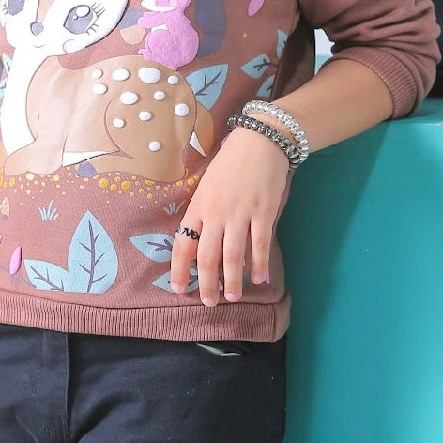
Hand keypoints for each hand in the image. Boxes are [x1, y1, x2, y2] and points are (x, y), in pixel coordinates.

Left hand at [170, 127, 289, 305]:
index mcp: (199, 205)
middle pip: (208, 257)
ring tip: (233, 297)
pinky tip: (259, 278)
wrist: (260, 140)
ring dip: (232, 281)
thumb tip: (200, 240)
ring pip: (233, 256)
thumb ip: (203, 211)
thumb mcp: (207, 183)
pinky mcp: (263, 212)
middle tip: (209, 302)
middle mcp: (217, 213)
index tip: (179, 289)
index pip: (183, 243)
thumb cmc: (231, 161)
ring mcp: (241, 213)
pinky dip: (259, 265)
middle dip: (207, 284)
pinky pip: (260, 245)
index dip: (180, 269)